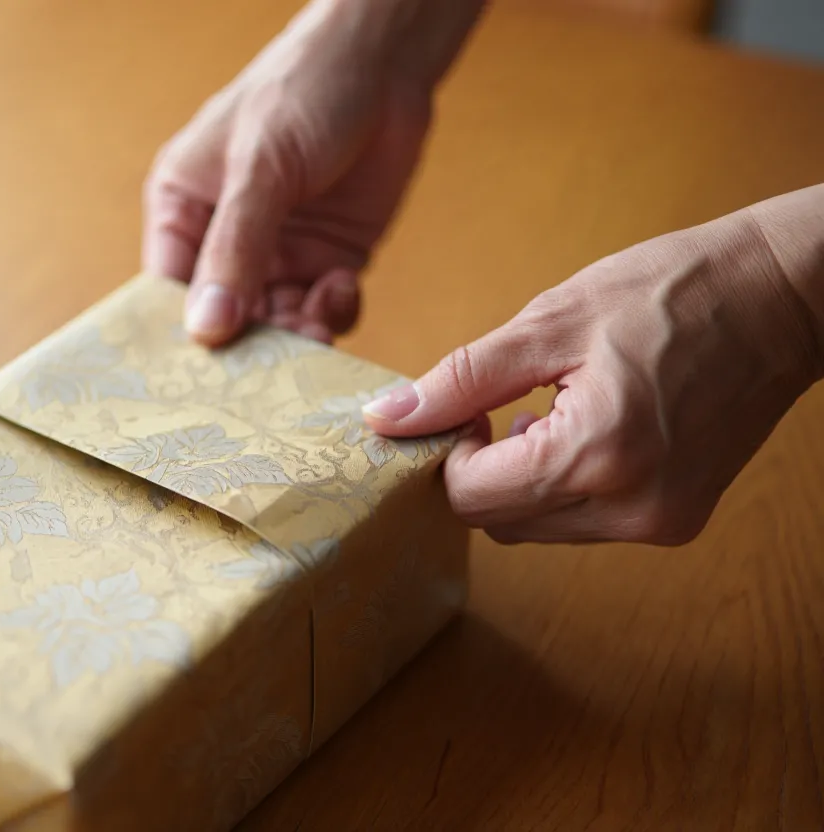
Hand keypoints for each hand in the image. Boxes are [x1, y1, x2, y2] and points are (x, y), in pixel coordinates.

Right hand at [143, 0, 483, 345]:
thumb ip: (235, 250)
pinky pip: (322, 309)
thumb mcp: (261, 169)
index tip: (203, 381)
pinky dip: (333, 312)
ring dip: (297, 334)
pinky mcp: (328, 259)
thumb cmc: (304, 90)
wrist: (386, 63)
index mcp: (182, 209)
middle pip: (224, 318)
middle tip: (271, 373)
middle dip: (249, 344)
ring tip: (315, 328)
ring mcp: (278, 253)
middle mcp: (224, 240)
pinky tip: (341, 286)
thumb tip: (205, 330)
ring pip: (276, 322)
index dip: (183, 335)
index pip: (167, 292)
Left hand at [362, 193, 823, 544]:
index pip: (469, 496)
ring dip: (517, 482)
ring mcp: (660, 522)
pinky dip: (560, 487)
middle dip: (476, 471)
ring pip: (537, 528)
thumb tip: (387, 419)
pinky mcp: (677, 520)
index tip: (460, 408)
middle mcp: (632, 508)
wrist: (783, 296)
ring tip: (544, 414)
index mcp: (597, 455)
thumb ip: (461, 380)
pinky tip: (579, 432)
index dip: (444, 453)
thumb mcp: (550, 322)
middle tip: (491, 411)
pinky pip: (581, 523)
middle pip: (498, 522)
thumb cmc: (671, 292)